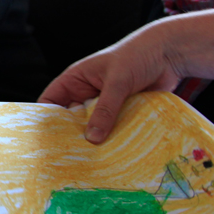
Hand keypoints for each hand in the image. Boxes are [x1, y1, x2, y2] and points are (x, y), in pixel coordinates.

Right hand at [37, 23, 182, 144]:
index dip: (45, 118)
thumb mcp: (117, 81)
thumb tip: (92, 138)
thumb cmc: (137, 56)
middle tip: (68, 157)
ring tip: (89, 160)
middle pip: (70, 118)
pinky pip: (112, 128)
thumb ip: (105, 109)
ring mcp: (104, 104)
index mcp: (75, 80)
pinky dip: (112, 138)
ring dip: (93, 139)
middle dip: (70, 135)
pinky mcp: (122, 112)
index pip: (50, 101)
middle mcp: (86, 94)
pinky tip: (111, 154)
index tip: (43, 140)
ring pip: (92, 126)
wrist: (170, 53)